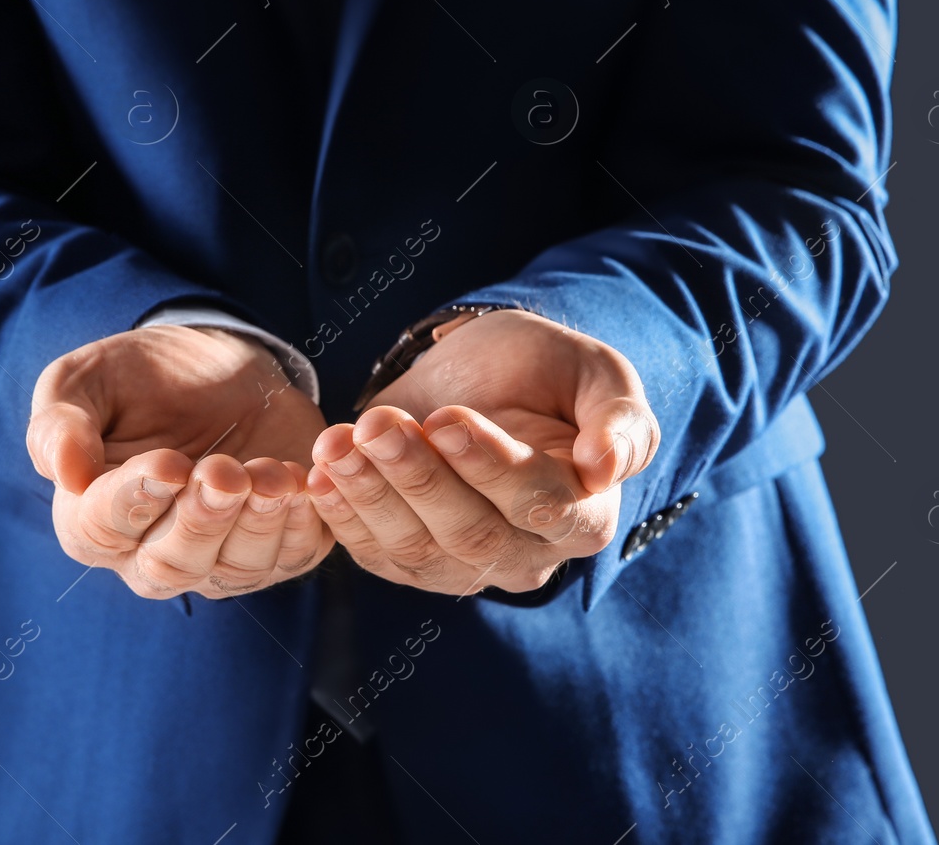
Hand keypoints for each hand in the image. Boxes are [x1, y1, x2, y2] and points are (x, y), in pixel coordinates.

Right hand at [27, 325, 333, 598]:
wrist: (217, 369)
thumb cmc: (138, 379)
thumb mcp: (85, 381)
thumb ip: (60, 423)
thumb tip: (63, 473)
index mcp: (91, 519)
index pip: (102, 529)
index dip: (135, 500)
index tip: (167, 464)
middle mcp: (150, 556)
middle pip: (171, 567)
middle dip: (202, 520)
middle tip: (223, 472)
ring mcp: (218, 560)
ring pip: (235, 570)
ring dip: (257, 524)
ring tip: (271, 474)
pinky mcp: (278, 547)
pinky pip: (293, 555)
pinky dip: (303, 524)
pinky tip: (303, 479)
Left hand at [306, 309, 658, 595]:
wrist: (482, 375)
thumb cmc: (547, 372)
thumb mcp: (597, 374)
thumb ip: (619, 420)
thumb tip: (605, 469)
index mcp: (584, 514)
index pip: (540, 504)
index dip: (490, 467)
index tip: (446, 420)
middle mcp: (527, 553)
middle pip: (472, 533)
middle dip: (418, 478)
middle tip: (377, 425)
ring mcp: (466, 566)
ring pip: (416, 549)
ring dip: (370, 495)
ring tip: (338, 442)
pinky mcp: (411, 561)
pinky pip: (375, 553)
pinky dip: (343, 516)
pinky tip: (318, 475)